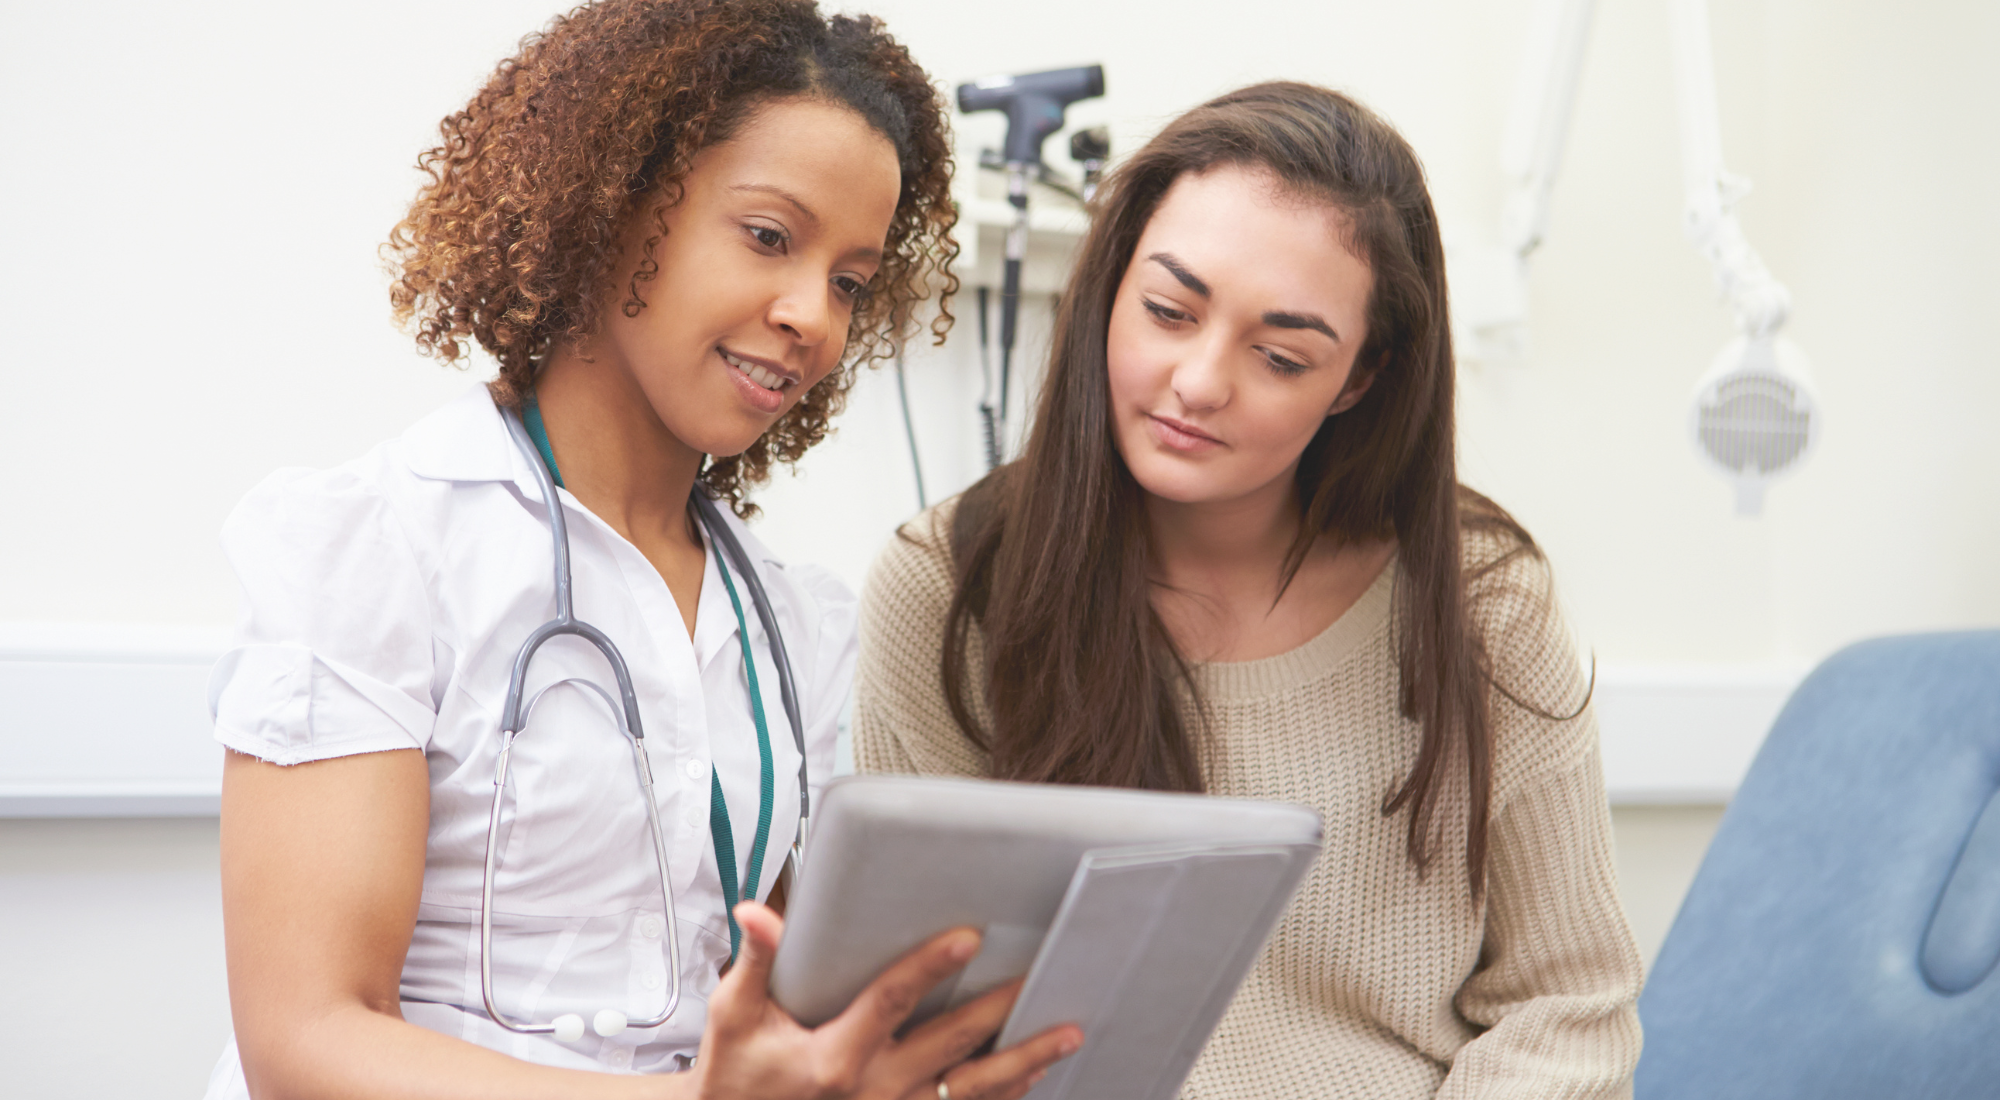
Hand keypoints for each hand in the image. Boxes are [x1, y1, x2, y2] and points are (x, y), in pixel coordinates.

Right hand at [689, 902, 1082, 1099]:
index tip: (969, 936)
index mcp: (834, 1057)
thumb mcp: (736, 1016)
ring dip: (1025, 1061)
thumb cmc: (737, 1074)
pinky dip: (1005, 1098)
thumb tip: (757, 913)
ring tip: (1069, 1034)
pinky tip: (1035, 1077)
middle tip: (1040, 977)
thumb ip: (756, 962)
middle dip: (1000, 1009)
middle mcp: (873, 1090)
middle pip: (950, 1044)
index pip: (891, 1001)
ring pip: (972, 1089)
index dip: (929, 966)